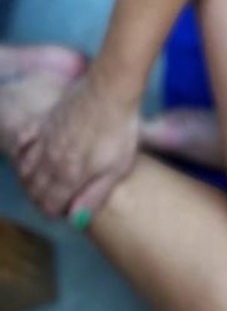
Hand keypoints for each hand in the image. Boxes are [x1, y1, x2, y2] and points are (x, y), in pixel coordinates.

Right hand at [16, 71, 139, 220]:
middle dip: (43, 199)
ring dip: (30, 181)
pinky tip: (29, 154)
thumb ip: (95, 196)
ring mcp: (44, 141)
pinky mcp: (44, 122)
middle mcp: (50, 162)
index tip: (67, 208)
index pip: (50, 206)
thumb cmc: (119, 128)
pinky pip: (23, 143)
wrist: (111, 88)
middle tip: (56, 198)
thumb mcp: (117, 168)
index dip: (57, 211)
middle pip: (35, 191)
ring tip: (43, 182)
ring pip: (25, 170)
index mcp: (68, 176)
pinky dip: (22, 153)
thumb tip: (75, 221)